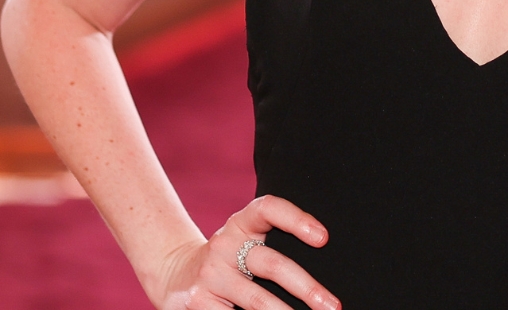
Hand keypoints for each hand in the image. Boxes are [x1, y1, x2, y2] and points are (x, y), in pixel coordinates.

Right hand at [156, 195, 339, 309]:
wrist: (175, 274)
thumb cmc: (229, 258)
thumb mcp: (244, 239)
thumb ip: (273, 243)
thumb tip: (325, 266)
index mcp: (241, 223)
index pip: (269, 208)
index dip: (296, 219)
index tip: (324, 238)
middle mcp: (224, 245)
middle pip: (272, 264)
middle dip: (307, 288)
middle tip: (332, 305)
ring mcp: (209, 276)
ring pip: (256, 300)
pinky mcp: (196, 304)